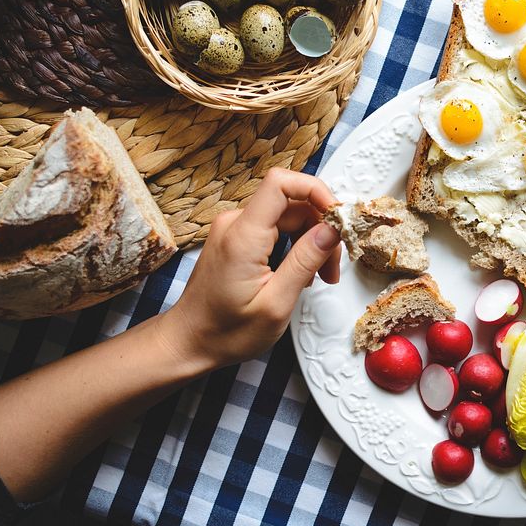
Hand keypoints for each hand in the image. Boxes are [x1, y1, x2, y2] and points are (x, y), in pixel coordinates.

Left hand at [158, 168, 341, 368]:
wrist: (189, 341)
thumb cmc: (225, 331)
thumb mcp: (276, 304)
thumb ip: (305, 261)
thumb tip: (331, 230)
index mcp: (243, 237)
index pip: (281, 183)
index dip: (315, 191)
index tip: (337, 217)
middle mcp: (234, 225)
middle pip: (291, 203)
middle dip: (320, 230)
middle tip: (331, 267)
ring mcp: (233, 230)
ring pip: (286, 217)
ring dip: (309, 241)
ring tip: (316, 277)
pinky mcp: (235, 239)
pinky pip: (274, 228)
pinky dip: (293, 246)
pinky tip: (298, 273)